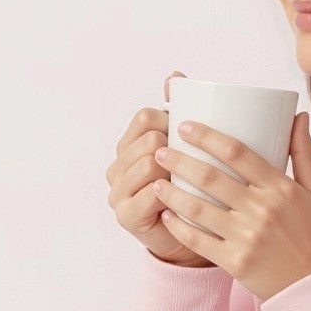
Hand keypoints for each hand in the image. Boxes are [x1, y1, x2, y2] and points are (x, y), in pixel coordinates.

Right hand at [107, 75, 214, 267]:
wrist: (193, 234)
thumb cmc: (192, 188)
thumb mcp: (187, 147)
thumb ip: (177, 111)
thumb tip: (175, 76)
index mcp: (129, 145)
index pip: (144, 117)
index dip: (169, 122)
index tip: (187, 135)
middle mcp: (117, 166)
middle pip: (147, 139)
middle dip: (173, 148)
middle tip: (191, 165)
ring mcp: (117, 191)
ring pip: (148, 164)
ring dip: (173, 172)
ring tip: (188, 183)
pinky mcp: (125, 215)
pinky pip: (149, 194)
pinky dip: (168, 195)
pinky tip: (180, 199)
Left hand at [151, 110, 310, 302]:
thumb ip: (304, 154)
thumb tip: (298, 117)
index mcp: (281, 189)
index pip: (237, 152)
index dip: (207, 136)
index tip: (185, 126)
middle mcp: (262, 211)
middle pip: (211, 177)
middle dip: (180, 160)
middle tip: (160, 150)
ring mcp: (247, 238)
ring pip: (199, 208)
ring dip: (173, 193)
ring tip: (156, 182)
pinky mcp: (235, 262)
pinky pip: (199, 241)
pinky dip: (180, 227)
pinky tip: (167, 216)